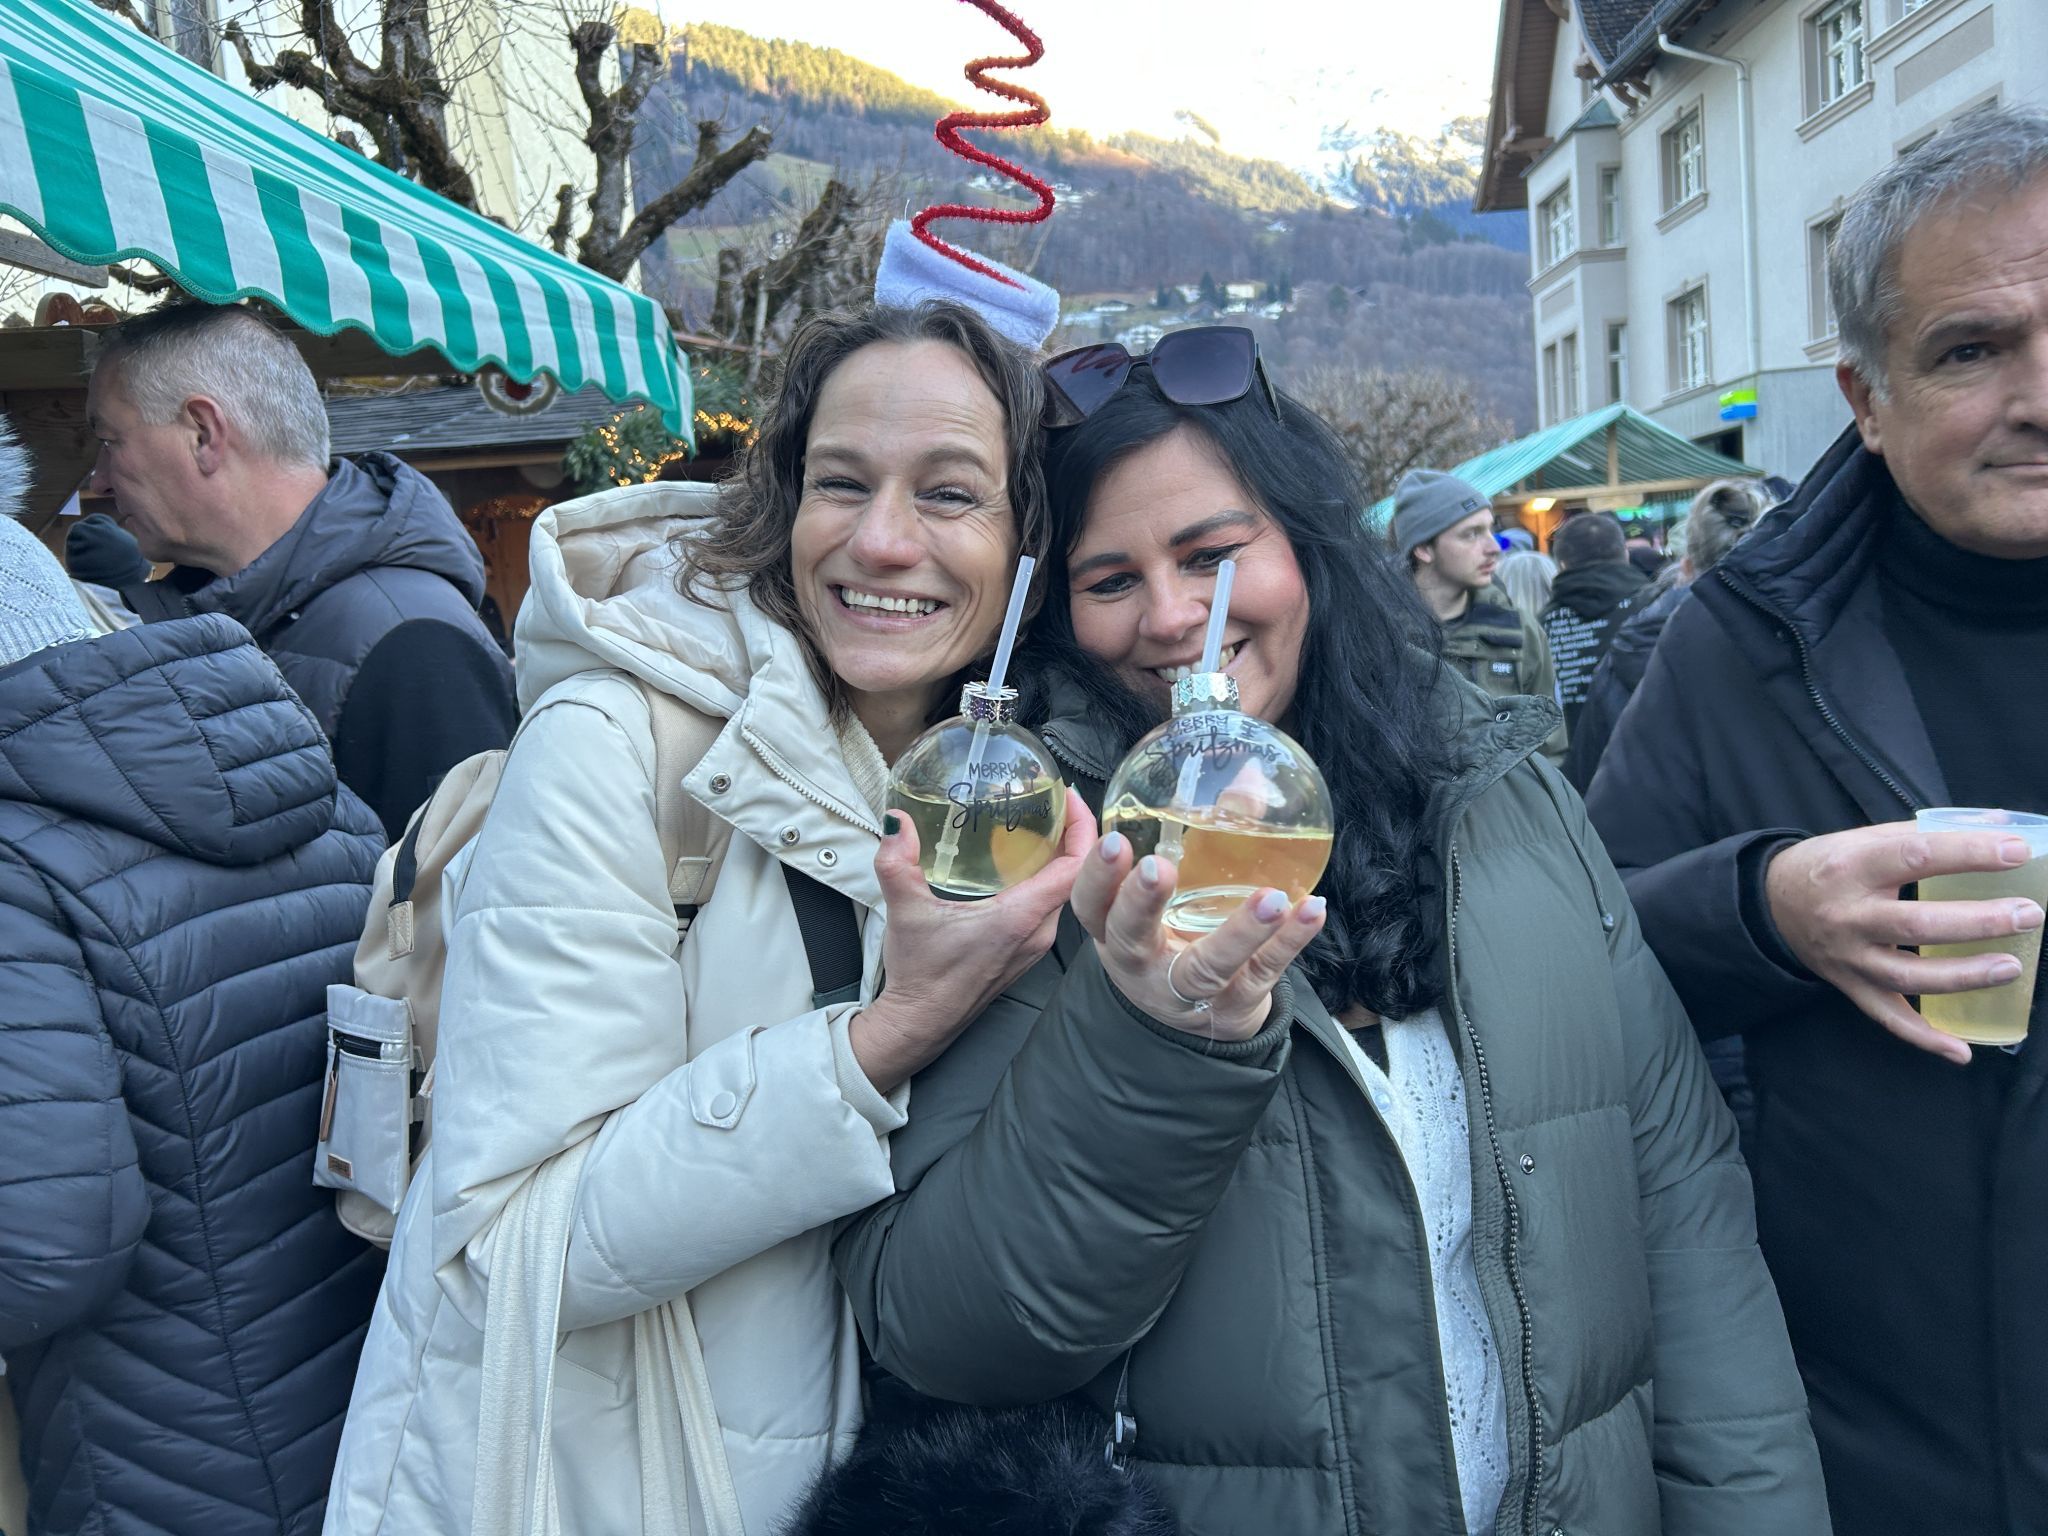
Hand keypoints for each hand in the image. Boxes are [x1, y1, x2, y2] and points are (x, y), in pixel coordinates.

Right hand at [850, 788, 1096, 1091]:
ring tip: (1041, 825)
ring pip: (1063, 893)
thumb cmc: (921, 976)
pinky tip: (1021, 864)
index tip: (1070, 797)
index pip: (1076, 866)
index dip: (1083, 826)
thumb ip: (898, 862)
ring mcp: (1034, 945)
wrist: (921, 1025)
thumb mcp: (906, 912)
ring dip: (1059, 858)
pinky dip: (1045, 880)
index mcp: (1021, 918)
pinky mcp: (1025, 953)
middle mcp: (1038, 932)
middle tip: (1054, 801)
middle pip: (1076, 875)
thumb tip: (898, 821)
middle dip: (1073, 834)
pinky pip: (1048, 908)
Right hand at [1071, 831, 1326, 1041]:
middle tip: (1159, 868)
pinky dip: (1288, 943)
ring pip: (1207, 967)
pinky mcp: (1233, 1007)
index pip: (1091, 905)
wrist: (1198, 1017)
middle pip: (1131, 938)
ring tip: (1273, 898)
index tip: (1116, 842)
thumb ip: (1196, 839)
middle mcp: (1142, 965)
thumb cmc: (1173, 936)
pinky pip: (1262, 975)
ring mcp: (1187, 993)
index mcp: (1114, 932)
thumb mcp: (1166, 896)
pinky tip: (1310, 910)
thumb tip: (1250, 776)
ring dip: (1240, 932)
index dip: (1098, 877)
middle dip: (1141, 903)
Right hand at [1764, 822, 2045, 1063]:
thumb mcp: (1868, 837)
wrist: (1771, 902)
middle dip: (1979, 921)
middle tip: (2028, 915)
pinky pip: (1887, 1018)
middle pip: (1917, 924)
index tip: (2017, 851)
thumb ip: (1929, 834)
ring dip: (1963, 976)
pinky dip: (1924, 1038)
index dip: (1968, 853)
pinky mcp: (1849, 986)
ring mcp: (1848, 957)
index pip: (1916, 856)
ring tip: (2011, 967)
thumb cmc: (1831, 865)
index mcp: (1852, 866)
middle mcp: (1847, 914)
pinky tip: (1962, 1050)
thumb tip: (2002, 826)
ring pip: (1908, 976)